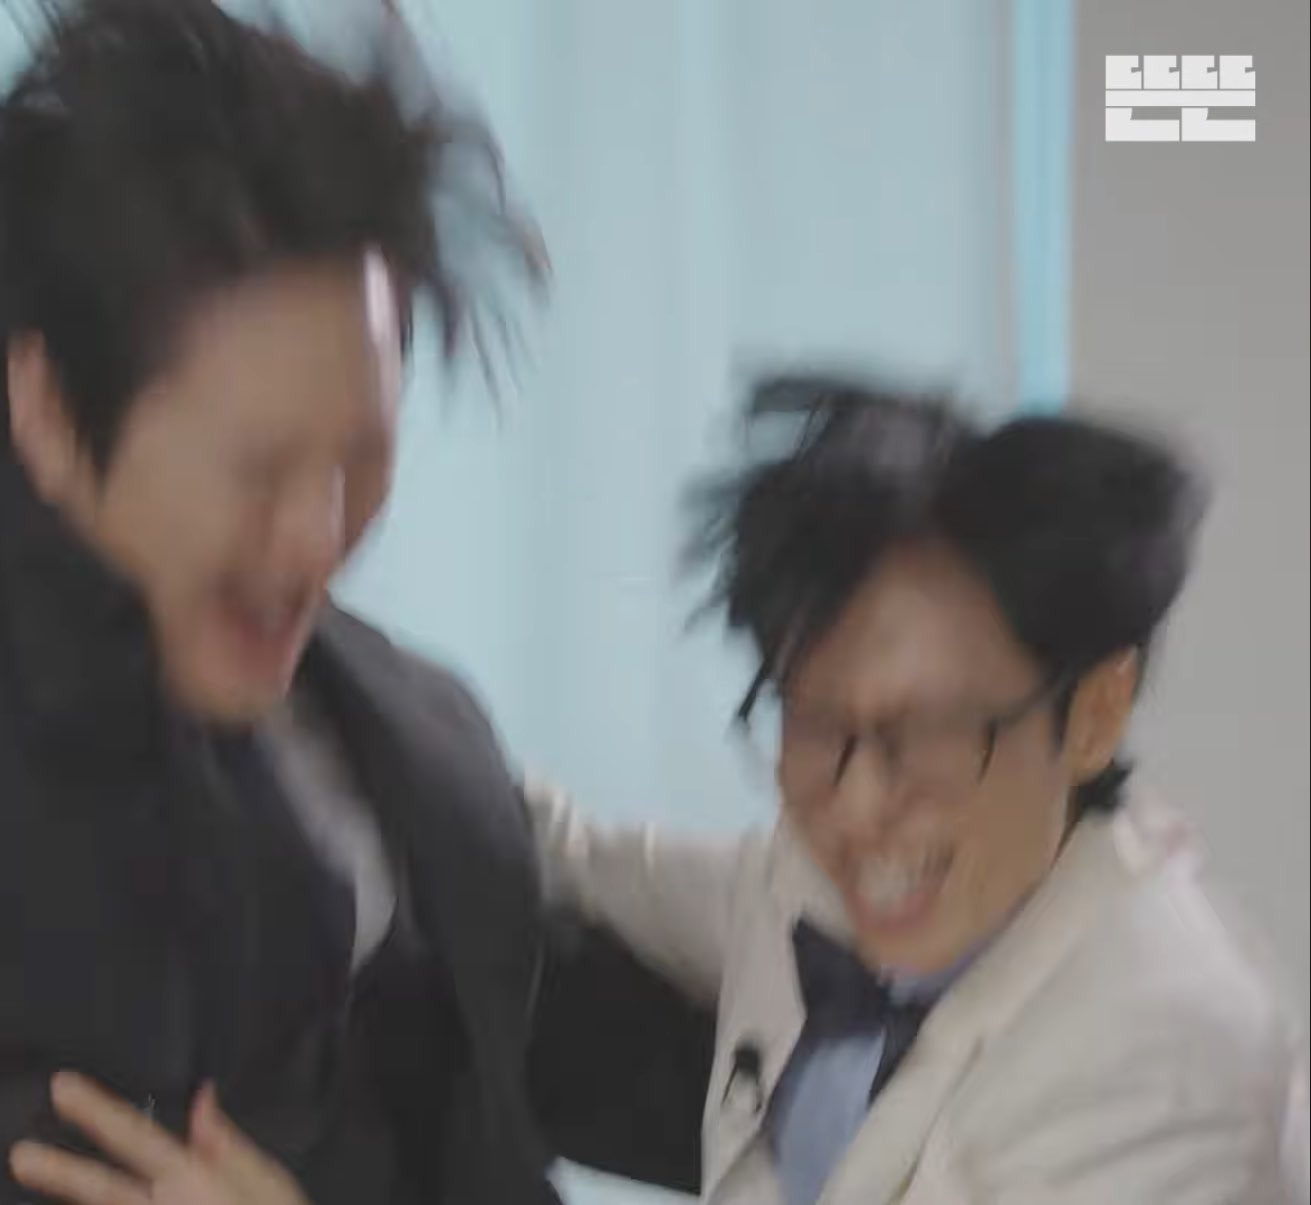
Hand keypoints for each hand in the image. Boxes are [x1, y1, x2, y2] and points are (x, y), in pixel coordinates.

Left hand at [9, 1073, 309, 1204]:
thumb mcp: (268, 1180)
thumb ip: (229, 1144)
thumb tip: (203, 1099)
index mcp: (196, 1180)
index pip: (137, 1137)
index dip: (97, 1112)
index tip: (64, 1088)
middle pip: (103, 1189)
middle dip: (61, 1171)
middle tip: (21, 1154)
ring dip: (69, 1198)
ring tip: (33, 1177)